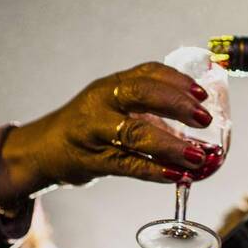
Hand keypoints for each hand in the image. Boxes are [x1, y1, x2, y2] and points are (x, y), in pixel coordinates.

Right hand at [0, 62, 214, 205]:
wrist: (44, 150)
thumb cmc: (91, 126)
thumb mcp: (114, 104)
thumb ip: (148, 105)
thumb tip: (199, 116)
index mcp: (112, 85)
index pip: (147, 73)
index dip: (177, 80)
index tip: (203, 93)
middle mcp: (102, 102)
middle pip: (140, 94)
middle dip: (176, 105)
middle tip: (203, 119)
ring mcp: (95, 131)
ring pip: (134, 133)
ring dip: (170, 145)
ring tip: (197, 156)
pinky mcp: (93, 160)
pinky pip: (128, 165)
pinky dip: (155, 170)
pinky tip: (177, 175)